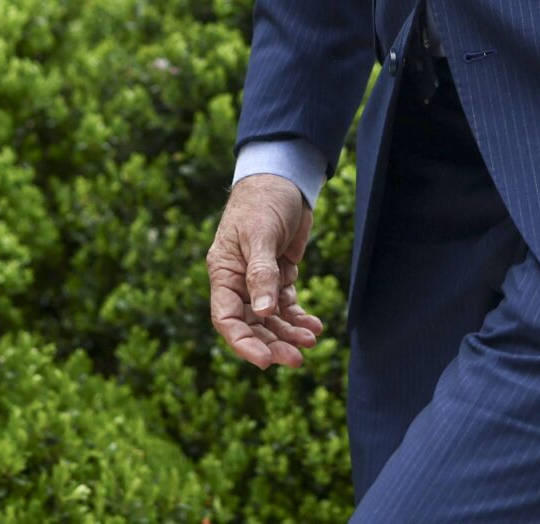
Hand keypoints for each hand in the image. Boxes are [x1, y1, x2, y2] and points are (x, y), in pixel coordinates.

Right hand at [206, 174, 324, 368]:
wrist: (283, 179)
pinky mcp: (279, 276)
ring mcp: (260, 281)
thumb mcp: (260, 234)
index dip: (243, 343)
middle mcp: (239, 282)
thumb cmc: (263, 201)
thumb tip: (263, 313)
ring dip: (289, 334)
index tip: (264, 361)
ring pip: (271, 320)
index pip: (227, 318)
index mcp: (224, 272)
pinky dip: (299, 318)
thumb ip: (261, 273)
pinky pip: (287, 306)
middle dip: (272, 344)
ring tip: (311, 342)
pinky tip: (315, 327)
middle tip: (296, 359)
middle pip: (251, 325)